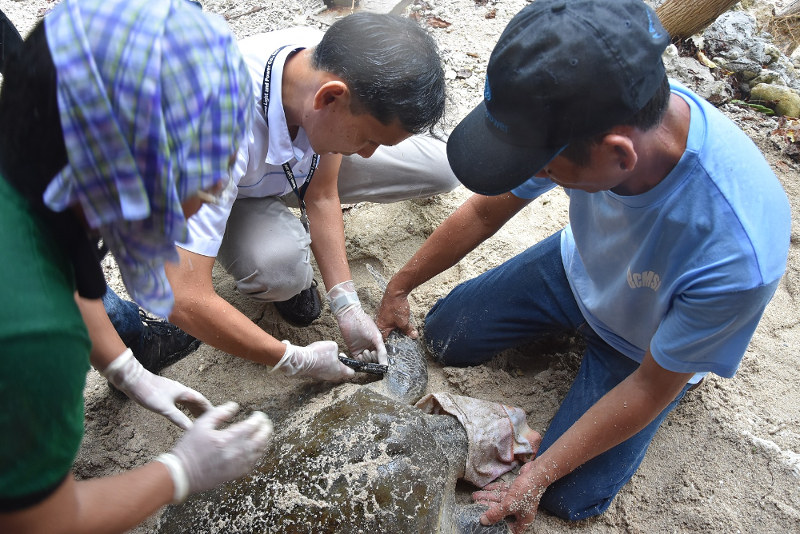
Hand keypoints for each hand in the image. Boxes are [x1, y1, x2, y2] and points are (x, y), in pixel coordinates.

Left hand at [102, 348, 211, 428]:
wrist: (133, 380)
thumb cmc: (149, 392)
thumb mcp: (165, 409)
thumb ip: (178, 418)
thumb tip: (191, 429)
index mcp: (183, 392)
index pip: (201, 400)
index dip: (209, 408)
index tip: (217, 414)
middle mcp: (180, 390)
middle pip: (195, 400)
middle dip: (203, 410)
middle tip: (209, 419)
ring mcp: (172, 391)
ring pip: (187, 401)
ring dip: (194, 409)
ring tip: (198, 417)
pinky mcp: (165, 393)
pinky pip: (180, 401)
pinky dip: (184, 407)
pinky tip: (180, 411)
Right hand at [157, 402, 272, 500]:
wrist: (182, 474)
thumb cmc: (189, 448)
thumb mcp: (201, 424)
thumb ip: (219, 413)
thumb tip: (234, 406)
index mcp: (228, 439)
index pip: (253, 425)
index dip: (259, 418)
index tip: (257, 414)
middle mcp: (236, 453)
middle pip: (262, 438)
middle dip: (266, 427)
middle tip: (264, 422)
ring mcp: (238, 465)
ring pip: (261, 450)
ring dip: (265, 439)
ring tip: (263, 432)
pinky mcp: (236, 474)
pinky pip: (254, 462)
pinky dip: (259, 452)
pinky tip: (256, 447)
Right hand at [272, 340, 354, 381]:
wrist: (302, 360)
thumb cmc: (319, 354)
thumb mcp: (332, 346)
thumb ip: (337, 349)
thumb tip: (334, 352)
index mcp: (340, 371)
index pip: (351, 373)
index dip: (351, 365)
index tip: (346, 358)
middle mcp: (333, 377)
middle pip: (341, 373)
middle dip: (340, 363)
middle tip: (336, 355)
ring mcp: (324, 377)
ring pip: (331, 372)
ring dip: (331, 364)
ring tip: (326, 356)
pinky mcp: (316, 375)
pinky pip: (323, 371)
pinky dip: (323, 365)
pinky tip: (318, 358)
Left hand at [326, 280, 387, 364]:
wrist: (350, 317)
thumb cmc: (365, 324)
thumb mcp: (376, 337)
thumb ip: (382, 351)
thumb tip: (385, 365)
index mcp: (377, 343)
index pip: (381, 356)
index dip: (381, 361)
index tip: (381, 365)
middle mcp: (370, 347)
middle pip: (374, 360)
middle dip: (373, 359)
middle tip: (371, 351)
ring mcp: (362, 349)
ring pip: (366, 362)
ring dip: (366, 359)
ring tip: (364, 351)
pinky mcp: (353, 350)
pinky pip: (357, 360)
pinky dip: (359, 361)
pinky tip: (359, 355)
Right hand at [376, 285, 416, 339]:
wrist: (395, 291)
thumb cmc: (396, 307)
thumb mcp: (404, 321)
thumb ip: (408, 330)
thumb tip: (414, 336)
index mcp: (380, 326)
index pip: (383, 339)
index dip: (389, 344)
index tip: (396, 348)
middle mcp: (379, 322)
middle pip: (385, 333)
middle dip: (393, 337)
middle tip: (400, 341)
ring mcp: (382, 316)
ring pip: (389, 326)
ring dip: (395, 329)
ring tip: (402, 333)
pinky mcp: (387, 311)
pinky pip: (390, 320)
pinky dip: (395, 323)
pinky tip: (401, 323)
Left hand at [472, 461, 547, 533]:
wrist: (536, 473)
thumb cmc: (526, 491)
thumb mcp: (509, 504)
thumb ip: (496, 513)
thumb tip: (483, 521)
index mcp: (522, 520)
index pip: (508, 528)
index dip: (498, 527)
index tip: (486, 524)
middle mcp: (520, 511)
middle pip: (501, 513)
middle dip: (487, 509)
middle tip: (474, 505)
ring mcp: (517, 500)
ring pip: (500, 500)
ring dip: (488, 497)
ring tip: (475, 496)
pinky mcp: (515, 490)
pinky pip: (502, 491)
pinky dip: (494, 490)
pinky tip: (485, 488)